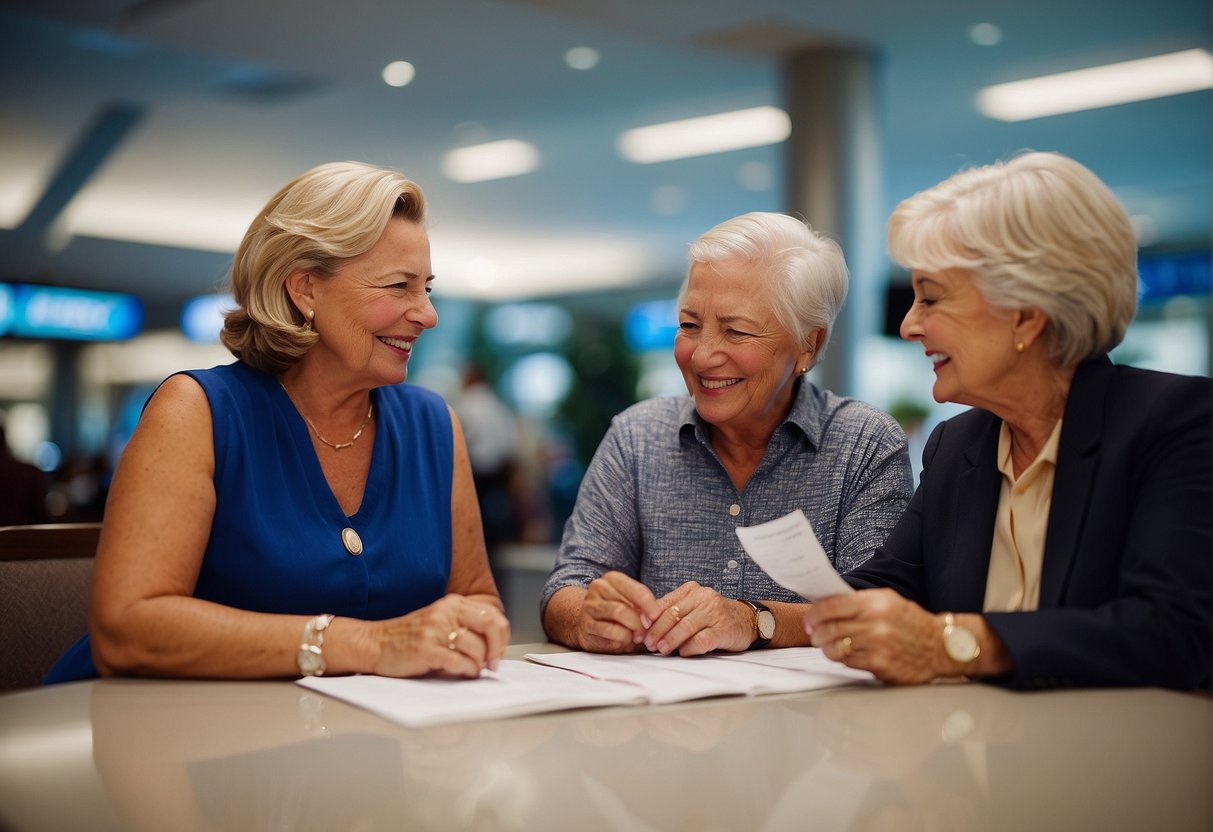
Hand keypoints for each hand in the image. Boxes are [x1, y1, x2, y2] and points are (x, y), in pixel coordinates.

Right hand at [371, 594, 509, 677]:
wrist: (375, 643)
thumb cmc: (408, 637)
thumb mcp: (439, 622)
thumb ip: (464, 627)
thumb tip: (494, 646)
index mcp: (452, 604)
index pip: (492, 614)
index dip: (501, 636)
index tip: (499, 651)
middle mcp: (445, 613)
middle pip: (490, 625)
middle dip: (497, 648)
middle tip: (493, 663)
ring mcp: (435, 630)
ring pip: (476, 646)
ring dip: (480, 663)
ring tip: (473, 669)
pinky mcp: (426, 649)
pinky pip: (459, 661)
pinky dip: (467, 670)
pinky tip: (464, 673)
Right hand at [576, 571, 662, 652]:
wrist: (586, 621)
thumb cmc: (615, 612)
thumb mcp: (630, 603)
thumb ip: (642, 607)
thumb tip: (656, 618)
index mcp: (612, 579)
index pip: (638, 591)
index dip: (651, 606)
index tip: (656, 618)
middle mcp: (599, 588)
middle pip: (625, 607)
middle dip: (639, 623)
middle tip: (647, 633)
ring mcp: (590, 607)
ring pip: (617, 618)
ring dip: (631, 631)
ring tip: (637, 637)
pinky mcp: (586, 625)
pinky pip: (609, 633)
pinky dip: (621, 639)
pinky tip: (624, 641)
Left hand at [642, 582, 752, 656]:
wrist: (748, 620)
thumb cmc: (715, 616)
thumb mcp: (694, 606)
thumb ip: (673, 612)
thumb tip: (646, 627)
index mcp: (691, 590)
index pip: (664, 603)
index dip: (649, 619)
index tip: (640, 632)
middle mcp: (703, 598)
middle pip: (673, 614)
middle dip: (657, 631)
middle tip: (649, 644)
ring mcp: (715, 613)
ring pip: (686, 626)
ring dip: (670, 640)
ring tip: (662, 650)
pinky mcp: (724, 629)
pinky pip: (702, 639)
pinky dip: (690, 647)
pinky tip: (683, 653)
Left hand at [804, 589, 947, 683]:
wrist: (941, 646)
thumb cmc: (911, 622)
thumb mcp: (888, 601)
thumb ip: (858, 602)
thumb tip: (826, 606)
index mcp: (876, 602)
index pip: (832, 606)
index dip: (815, 613)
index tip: (810, 619)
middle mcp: (876, 623)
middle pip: (829, 628)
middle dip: (816, 633)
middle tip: (814, 635)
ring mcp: (878, 646)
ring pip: (835, 648)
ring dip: (826, 648)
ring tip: (827, 645)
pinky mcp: (881, 666)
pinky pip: (849, 663)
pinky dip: (843, 659)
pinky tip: (847, 655)